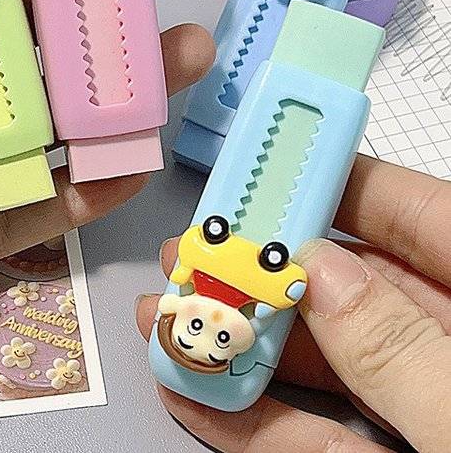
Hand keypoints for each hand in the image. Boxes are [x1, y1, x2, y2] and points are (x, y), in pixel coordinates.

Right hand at [136, 156, 450, 451]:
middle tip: (198, 253)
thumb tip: (323, 275)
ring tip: (172, 323)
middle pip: (353, 287)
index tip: (270, 171)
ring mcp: (426, 408)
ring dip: (244, 346)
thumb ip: (402, 348)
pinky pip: (328, 437)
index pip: (417, 215)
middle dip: (264, 271)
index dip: (340, 184)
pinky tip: (202, 402)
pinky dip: (264, 423)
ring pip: (328, 362)